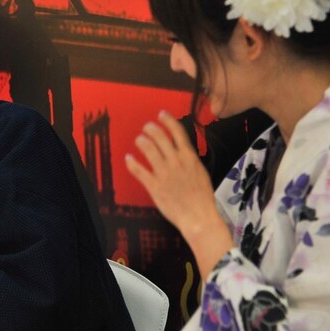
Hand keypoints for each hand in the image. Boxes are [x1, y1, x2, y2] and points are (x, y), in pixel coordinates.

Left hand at [126, 111, 222, 232]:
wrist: (199, 216)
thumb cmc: (202, 197)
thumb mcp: (200, 172)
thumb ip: (189, 159)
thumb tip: (181, 149)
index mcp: (190, 158)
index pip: (178, 132)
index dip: (168, 120)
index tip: (161, 114)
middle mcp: (176, 162)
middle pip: (160, 137)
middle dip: (151, 128)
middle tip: (146, 127)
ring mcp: (164, 173)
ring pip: (148, 149)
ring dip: (141, 141)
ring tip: (139, 139)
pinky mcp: (154, 186)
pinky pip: (139, 171)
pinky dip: (132, 163)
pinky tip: (128, 158)